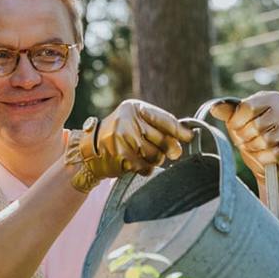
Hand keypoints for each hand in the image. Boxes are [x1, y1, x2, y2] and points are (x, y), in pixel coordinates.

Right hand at [65, 99, 194, 192]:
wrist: (89, 149)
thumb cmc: (118, 134)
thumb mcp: (134, 121)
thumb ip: (158, 126)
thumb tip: (186, 138)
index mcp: (133, 108)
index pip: (164, 120)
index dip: (180, 131)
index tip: (190, 137)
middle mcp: (128, 122)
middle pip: (162, 139)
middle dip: (169, 148)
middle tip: (171, 152)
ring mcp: (123, 140)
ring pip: (156, 155)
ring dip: (156, 159)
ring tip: (147, 155)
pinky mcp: (121, 158)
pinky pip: (146, 167)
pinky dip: (146, 168)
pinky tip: (138, 163)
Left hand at [210, 91, 278, 181]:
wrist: (269, 156)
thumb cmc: (251, 133)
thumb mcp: (238, 120)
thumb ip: (227, 113)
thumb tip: (214, 109)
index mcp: (271, 98)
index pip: (248, 108)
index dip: (236, 122)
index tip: (235, 128)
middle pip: (256, 126)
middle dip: (244, 138)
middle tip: (245, 140)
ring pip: (265, 141)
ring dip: (253, 148)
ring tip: (253, 147)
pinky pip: (274, 155)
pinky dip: (263, 159)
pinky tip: (263, 155)